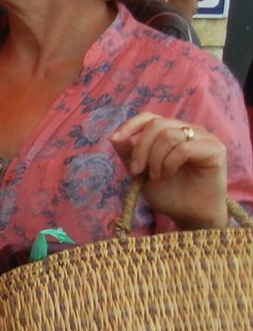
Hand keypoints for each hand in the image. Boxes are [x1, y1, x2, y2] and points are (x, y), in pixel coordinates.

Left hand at [109, 112, 228, 229]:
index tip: (115, 140)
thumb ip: (129, 154)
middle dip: (141, 149)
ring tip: (158, 176)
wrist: (189, 213)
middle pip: (156, 124)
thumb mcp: (141, 172)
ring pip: (169, 135)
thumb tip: (114, 137)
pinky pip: (185, 148)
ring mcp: (203, 137)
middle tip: (138, 171)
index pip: (148, 117)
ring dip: (156, 159)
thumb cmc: (168, 193)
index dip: (130, 125)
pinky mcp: (215, 149)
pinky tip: (170, 174)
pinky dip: (171, 163)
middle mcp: (187, 130)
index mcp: (170, 132)